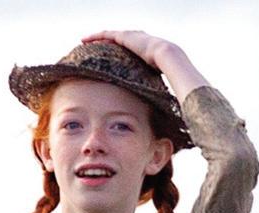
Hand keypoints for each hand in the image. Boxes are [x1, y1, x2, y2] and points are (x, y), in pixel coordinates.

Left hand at [81, 31, 206, 101]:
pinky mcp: (126, 37)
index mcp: (151, 57)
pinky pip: (107, 35)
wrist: (172, 60)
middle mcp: (141, 45)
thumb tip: (170, 130)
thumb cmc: (172, 77)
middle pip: (121, 45)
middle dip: (108, 46)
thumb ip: (166, 106)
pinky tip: (85, 39)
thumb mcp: (165, 93)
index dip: (123, 60)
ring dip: (99, 39)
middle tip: (95, 52)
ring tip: (86, 42)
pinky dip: (96, 36)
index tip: (114, 68)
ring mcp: (134, 39)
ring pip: (112, 38)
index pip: (134, 57)